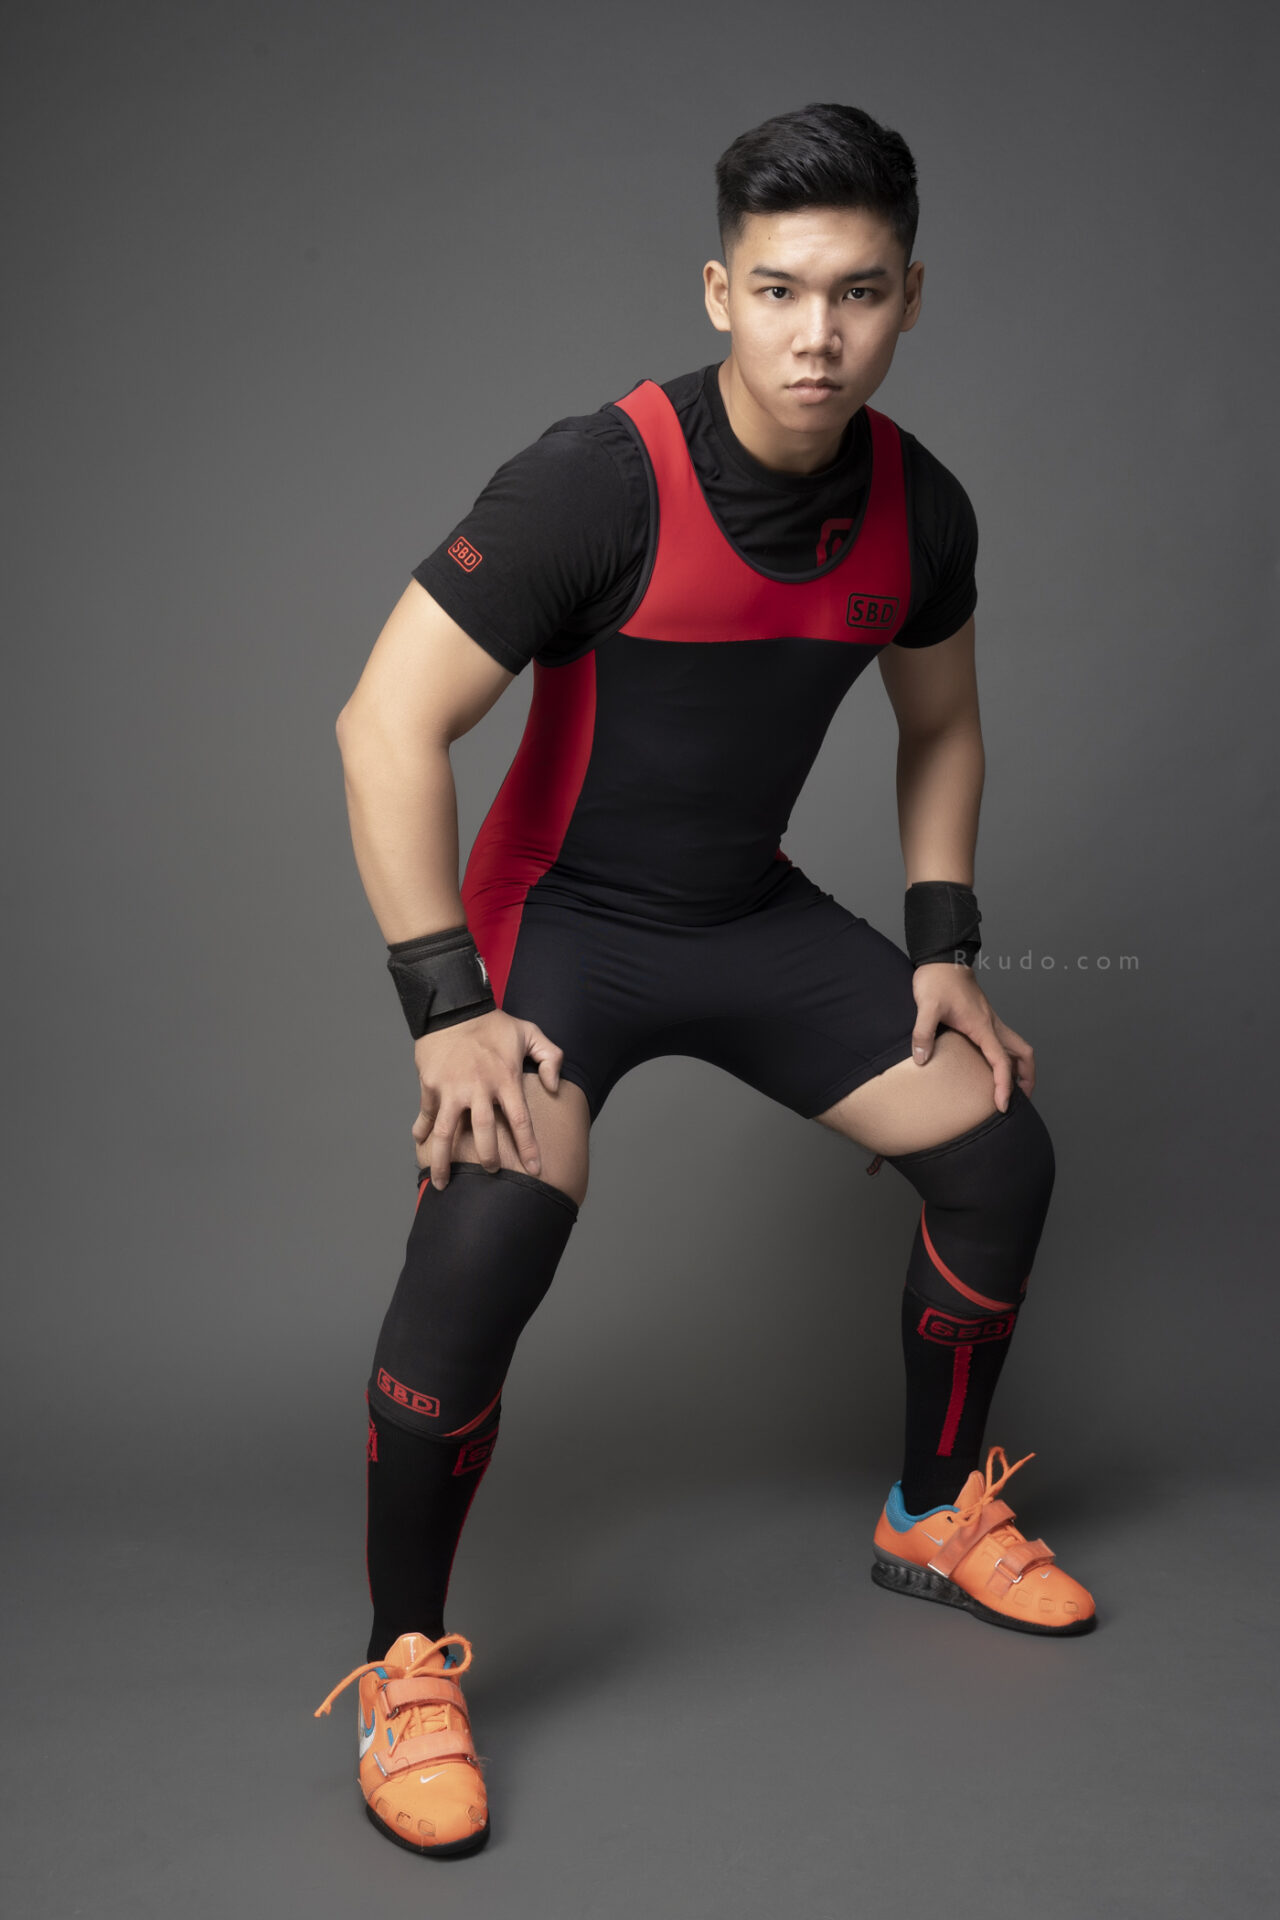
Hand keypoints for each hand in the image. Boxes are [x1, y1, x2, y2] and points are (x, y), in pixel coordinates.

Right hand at [411, 1008, 563, 1188]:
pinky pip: (427, 1114)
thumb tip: (553, 1087)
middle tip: (492, 1173)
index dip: (529, 1148)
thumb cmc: (493, 1023)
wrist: (453, 1007)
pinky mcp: (431, 1085)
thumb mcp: (530, 1032)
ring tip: (441, 1183)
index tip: (535, 1171)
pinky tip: (421, 1144)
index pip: (521, 1121)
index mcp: (506, 1078)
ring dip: (442, 1161)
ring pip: (447, 1133)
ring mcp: (452, 1088)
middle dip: (488, 1158)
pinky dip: (422, 1130)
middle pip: (484, 1134)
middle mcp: (479, 1087)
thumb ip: (551, 1057)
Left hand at [909, 963, 1033, 1111]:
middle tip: (1020, 1099)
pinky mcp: (984, 1019)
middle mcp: (993, 1025)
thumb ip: (923, 1033)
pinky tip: (993, 1065)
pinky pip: (1005, 1041)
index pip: (1002, 1062)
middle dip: (1027, 1078)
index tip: (1002, 1105)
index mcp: (983, 1027)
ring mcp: (991, 1021)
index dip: (1004, 1085)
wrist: (943, 959)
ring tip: (1013, 1087)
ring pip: (1018, 1047)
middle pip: (1024, 1054)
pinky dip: (1008, 1057)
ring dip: (1021, 1067)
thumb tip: (921, 1060)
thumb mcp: (926, 1006)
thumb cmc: (937, 980)